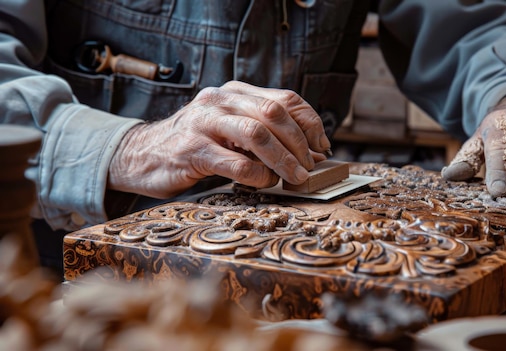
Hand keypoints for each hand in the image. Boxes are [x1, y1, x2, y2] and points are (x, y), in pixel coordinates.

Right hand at [107, 81, 330, 197]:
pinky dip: (258, 176)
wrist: (140, 155)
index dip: (310, 123)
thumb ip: (262, 133)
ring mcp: (204, 123)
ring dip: (284, 159)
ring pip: (257, 133)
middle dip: (300, 143)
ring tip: (295, 177)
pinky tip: (263, 183)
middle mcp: (220, 101)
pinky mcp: (192, 150)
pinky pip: (237, 163)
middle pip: (275, 113)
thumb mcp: (229, 130)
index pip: (285, 99)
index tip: (321, 147)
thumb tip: (307, 153)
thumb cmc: (194, 146)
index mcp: (235, 93)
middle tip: (309, 167)